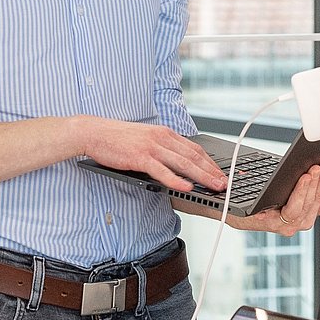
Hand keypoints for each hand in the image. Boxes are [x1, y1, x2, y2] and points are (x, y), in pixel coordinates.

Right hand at [81, 118, 223, 191]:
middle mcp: (162, 138)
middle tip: (224, 183)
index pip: (195, 148)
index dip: (210, 162)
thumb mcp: (145, 139)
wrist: (95, 132)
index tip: (221, 172)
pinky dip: (176, 179)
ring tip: (213, 186)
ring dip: (202, 176)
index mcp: (165, 133)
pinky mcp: (140, 157)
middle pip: (194, 156)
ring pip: (183, 163)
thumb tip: (177, 163)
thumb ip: (162, 148)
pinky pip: (162, 170)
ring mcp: (152, 147)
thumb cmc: (118, 138)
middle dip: (212, 171)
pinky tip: (187, 186)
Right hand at [217, 160, 319, 235]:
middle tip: (318, 166)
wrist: (236, 216)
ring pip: (314, 203)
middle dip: (313, 183)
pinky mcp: (302, 215)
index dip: (301, 193)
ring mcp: (296, 222)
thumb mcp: (239, 198)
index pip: (292, 210)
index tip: (306, 176)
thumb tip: (238, 176)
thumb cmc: (237, 207)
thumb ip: (243, 191)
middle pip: (306, 204)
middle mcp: (286, 225)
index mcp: (271, 222)